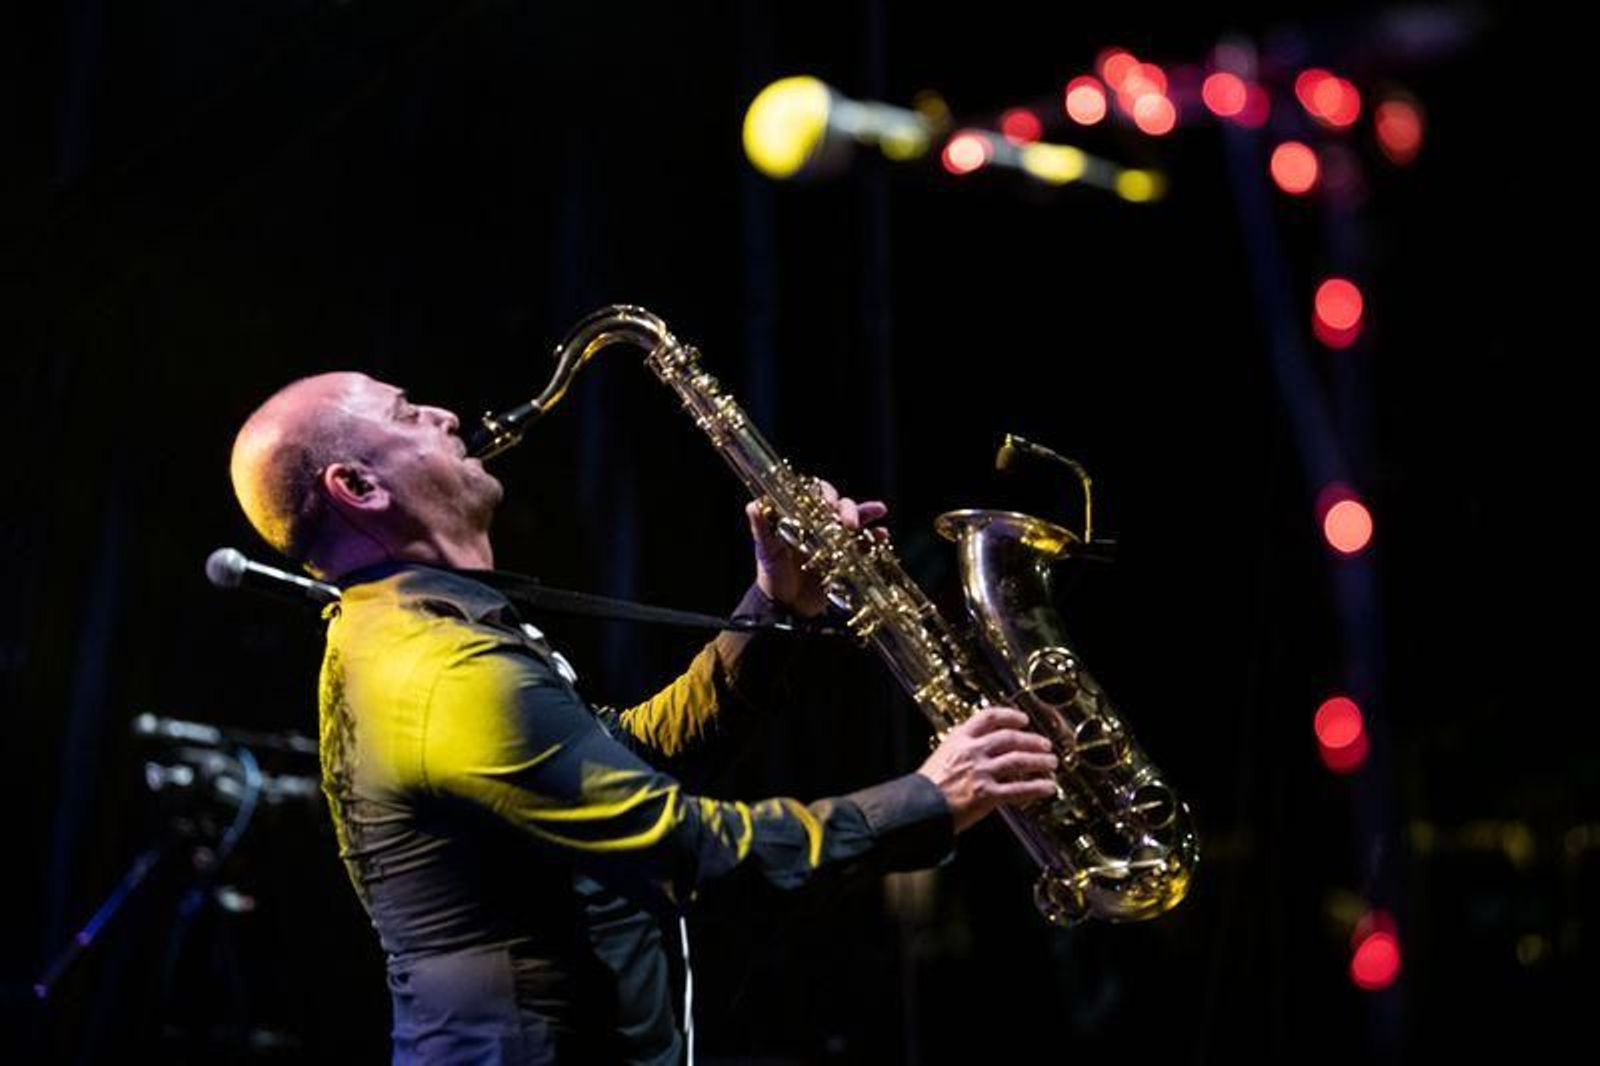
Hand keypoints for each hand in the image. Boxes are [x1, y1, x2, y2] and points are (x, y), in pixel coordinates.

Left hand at [747, 478, 889, 617]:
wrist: (787, 608)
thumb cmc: (773, 576)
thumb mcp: (766, 550)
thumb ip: (761, 528)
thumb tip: (754, 506)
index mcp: (800, 517)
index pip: (815, 493)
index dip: (824, 492)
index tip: (829, 504)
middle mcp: (819, 524)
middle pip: (839, 504)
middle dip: (848, 508)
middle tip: (850, 523)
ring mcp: (835, 539)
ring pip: (856, 518)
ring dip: (867, 512)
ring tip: (879, 512)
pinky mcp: (846, 556)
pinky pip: (865, 542)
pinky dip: (876, 536)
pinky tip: (883, 535)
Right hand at [916, 707, 1058, 832]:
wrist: (915, 808)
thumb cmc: (924, 788)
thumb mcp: (941, 757)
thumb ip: (962, 752)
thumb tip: (982, 752)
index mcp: (958, 738)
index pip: (989, 717)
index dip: (1010, 716)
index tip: (1022, 719)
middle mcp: (972, 751)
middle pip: (1010, 738)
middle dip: (1032, 740)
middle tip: (1045, 744)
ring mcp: (981, 772)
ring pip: (1019, 760)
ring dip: (1039, 761)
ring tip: (1051, 763)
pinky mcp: (987, 794)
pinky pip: (1019, 788)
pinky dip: (1037, 787)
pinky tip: (1048, 788)